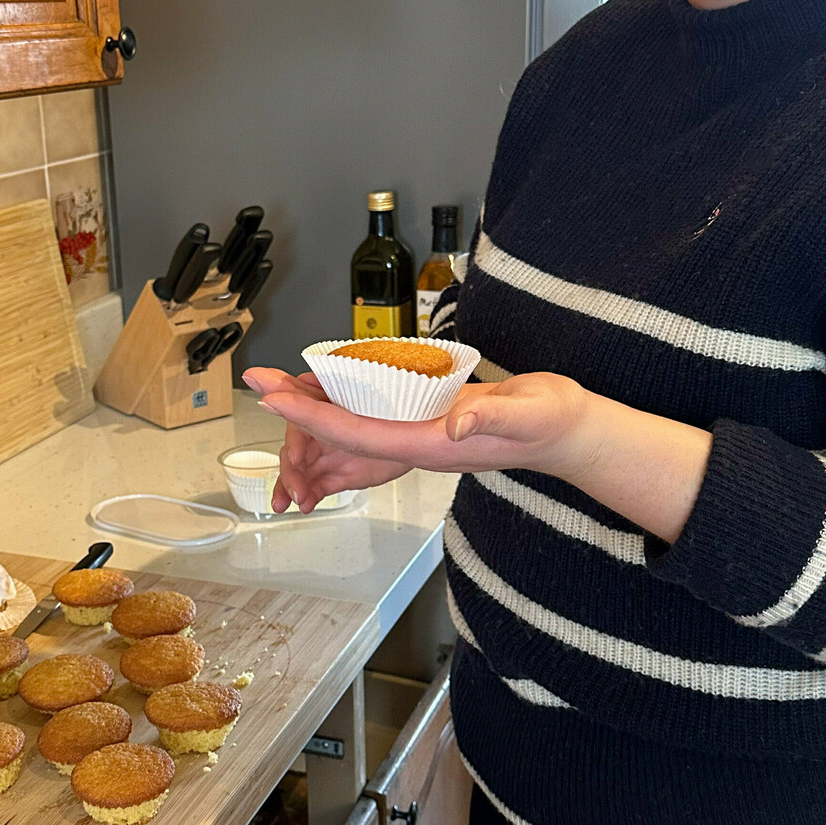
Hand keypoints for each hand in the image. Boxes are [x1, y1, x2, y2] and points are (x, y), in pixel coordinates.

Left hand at [242, 366, 595, 513]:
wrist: (568, 434)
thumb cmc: (551, 421)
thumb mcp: (530, 413)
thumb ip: (493, 419)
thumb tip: (454, 424)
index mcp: (430, 445)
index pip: (357, 433)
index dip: (312, 416)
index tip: (276, 397)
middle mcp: (417, 443)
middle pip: (343, 431)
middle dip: (297, 410)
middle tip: (257, 379)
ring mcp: (421, 433)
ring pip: (354, 425)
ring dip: (314, 408)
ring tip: (277, 383)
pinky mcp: (428, 420)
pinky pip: (375, 416)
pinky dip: (345, 404)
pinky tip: (328, 388)